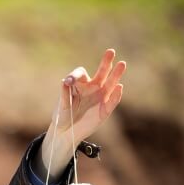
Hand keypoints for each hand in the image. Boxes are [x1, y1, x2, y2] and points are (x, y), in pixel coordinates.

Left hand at [40, 48, 126, 177]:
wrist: (67, 133)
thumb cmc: (63, 116)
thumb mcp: (62, 106)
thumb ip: (64, 95)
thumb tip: (65, 82)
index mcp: (80, 84)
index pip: (80, 73)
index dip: (76, 75)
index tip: (69, 81)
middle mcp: (92, 88)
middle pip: (101, 72)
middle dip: (106, 62)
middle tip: (110, 51)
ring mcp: (100, 97)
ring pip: (110, 83)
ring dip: (116, 74)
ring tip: (121, 64)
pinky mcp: (105, 109)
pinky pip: (113, 100)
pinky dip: (116, 94)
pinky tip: (119, 87)